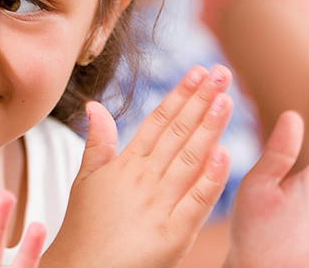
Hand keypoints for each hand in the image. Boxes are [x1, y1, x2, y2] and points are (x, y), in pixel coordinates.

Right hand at [43, 66, 235, 267]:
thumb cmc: (83, 230)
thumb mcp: (84, 182)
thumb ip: (97, 143)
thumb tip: (94, 106)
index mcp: (124, 166)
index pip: (158, 122)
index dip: (180, 96)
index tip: (198, 73)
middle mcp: (142, 180)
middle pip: (177, 134)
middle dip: (201, 101)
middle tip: (221, 73)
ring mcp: (158, 206)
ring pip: (189, 160)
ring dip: (209, 128)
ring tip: (226, 99)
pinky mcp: (173, 234)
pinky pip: (196, 201)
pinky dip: (211, 178)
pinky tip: (225, 153)